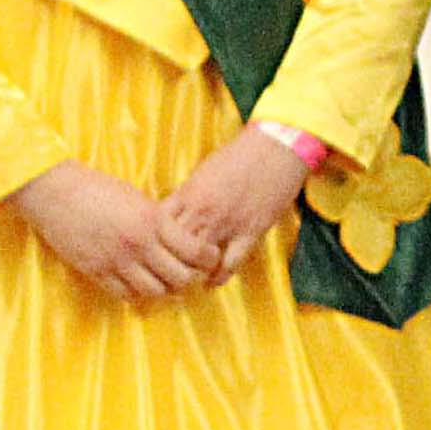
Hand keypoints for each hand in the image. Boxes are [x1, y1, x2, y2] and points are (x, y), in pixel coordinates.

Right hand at [8, 160, 213, 300]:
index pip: (194, 250)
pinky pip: (124, 294)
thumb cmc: (100, 189)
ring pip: (153, 291)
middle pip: (179, 277)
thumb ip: (159, 221)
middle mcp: (139, 243)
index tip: (210, 257)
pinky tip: (140, 284)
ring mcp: (116, 260)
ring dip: (163, 289)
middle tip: (190, 274)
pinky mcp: (96, 271)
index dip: (208, 257)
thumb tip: (179, 239)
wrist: (57, 193)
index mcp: (154, 220)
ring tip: (166, 282)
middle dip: (189, 278)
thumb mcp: (139, 200)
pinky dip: (136, 293)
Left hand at [161, 126, 313, 284]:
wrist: (277, 147)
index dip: (152, 242)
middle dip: (167, 262)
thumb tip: (174, 211)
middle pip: (173, 248)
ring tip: (186, 279)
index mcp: (189, 194)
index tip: (153, 251)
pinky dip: (218, 277)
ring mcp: (227, 223)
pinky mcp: (250, 231)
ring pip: (198, 260)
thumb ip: (187, 194)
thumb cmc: (240, 154)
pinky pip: (229, 263)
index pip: (159, 227)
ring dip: (191, 272)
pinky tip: (213, 282)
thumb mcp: (204, 170)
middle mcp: (204, 212)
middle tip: (165, 272)